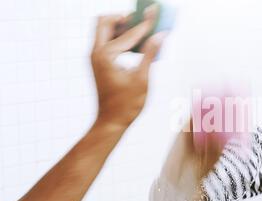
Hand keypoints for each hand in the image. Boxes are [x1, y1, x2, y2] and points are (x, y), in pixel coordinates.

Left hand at [90, 6, 165, 127]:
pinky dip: (120, 38)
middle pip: (105, 21)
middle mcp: (96, 53)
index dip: (145, 24)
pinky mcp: (99, 64)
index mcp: (106, 56)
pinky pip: (107, 42)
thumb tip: (160, 35)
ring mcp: (95, 58)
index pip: (129, 33)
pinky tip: (137, 45)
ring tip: (142, 30)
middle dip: (124, 17)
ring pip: (104, 31)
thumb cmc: (126, 105)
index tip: (155, 13)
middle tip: (141, 19)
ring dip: (121, 27)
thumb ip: (150, 53)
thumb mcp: (142, 78)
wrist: (111, 121)